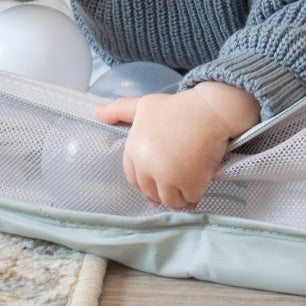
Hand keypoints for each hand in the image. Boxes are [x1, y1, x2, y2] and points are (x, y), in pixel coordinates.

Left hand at [93, 81, 258, 210]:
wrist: (209, 110)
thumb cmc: (178, 107)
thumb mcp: (144, 105)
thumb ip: (120, 110)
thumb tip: (96, 112)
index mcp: (134, 150)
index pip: (134, 179)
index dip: (146, 181)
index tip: (158, 181)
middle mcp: (147, 165)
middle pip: (151, 192)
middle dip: (162, 192)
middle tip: (176, 185)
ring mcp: (167, 176)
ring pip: (170, 200)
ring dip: (178, 198)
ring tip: (188, 187)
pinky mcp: (188, 184)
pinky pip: (189, 199)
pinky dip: (194, 196)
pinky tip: (198, 187)